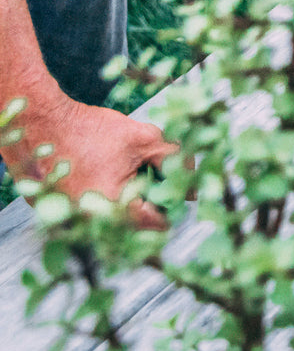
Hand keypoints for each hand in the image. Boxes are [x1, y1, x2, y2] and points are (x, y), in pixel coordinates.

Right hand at [2, 94, 176, 229]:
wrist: (42, 125)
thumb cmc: (91, 131)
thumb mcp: (143, 139)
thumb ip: (173, 158)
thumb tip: (193, 181)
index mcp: (113, 210)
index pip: (158, 224)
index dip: (173, 202)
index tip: (178, 186)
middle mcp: (90, 226)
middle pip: (137, 224)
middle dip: (151, 199)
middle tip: (151, 174)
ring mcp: (72, 224)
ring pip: (115, 220)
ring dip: (128, 200)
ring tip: (126, 172)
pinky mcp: (60, 216)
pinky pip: (93, 215)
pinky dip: (104, 199)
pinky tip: (105, 175)